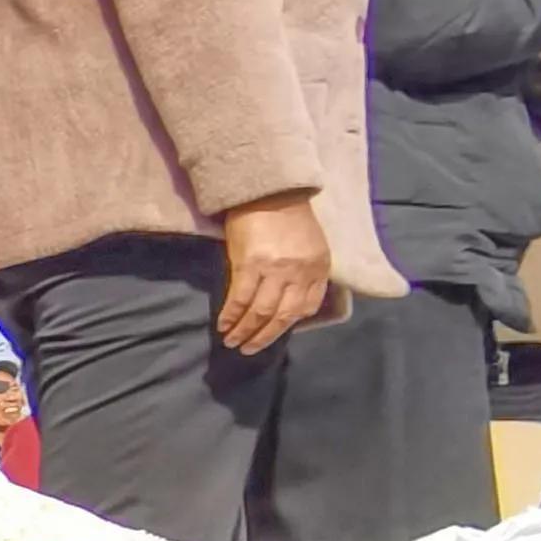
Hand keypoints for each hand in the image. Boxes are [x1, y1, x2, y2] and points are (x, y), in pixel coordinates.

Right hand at [213, 193, 333, 353]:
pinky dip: (230, 315)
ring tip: (232, 341)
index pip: (306, 307)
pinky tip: (222, 324)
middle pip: (282, 315)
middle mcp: (300, 271)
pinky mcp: (249, 264)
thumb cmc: (288, 217)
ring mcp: (275, 269)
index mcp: (318, 267)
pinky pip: (240, 298)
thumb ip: (304, 272)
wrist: (267, 191)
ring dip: (245, 330)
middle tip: (249, 349)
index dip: (288, 324)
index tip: (272, 333)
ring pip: (261, 311)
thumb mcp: (310, 246)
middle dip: (264, 337)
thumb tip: (285, 299)